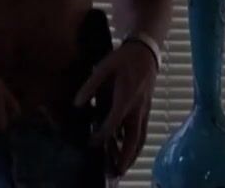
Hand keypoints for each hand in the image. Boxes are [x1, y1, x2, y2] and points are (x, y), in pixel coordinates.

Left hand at [75, 42, 157, 177]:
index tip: (91, 144)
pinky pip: (144, 132)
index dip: (102, 137)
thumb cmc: (123, 58)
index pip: (113, 124)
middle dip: (125, 158)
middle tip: (116, 173)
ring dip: (133, 155)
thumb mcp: (103, 67)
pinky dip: (138, 145)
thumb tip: (77, 104)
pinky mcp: (147, 109)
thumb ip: (90, 86)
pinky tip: (131, 153)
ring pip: (141, 138)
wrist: (146, 50)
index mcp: (125, 98)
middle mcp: (137, 108)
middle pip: (133, 139)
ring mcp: (144, 110)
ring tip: (124, 169)